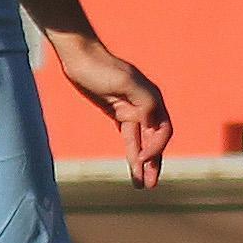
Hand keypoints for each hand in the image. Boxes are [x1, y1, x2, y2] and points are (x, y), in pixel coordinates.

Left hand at [47, 31, 172, 186]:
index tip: (142, 160)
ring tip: (142, 184)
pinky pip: (130, 136)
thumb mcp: (124, 82)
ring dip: (142, 162)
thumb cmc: (101, 68)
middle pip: (155, 141)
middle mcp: (147, 106)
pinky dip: (132, 151)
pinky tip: (133, 165)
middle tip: (150, 185)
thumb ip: (143, 101)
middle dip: (153, 163)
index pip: (163, 130)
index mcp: (152, 99)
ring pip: (142, 142)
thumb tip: (151, 121)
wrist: (79, 57)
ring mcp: (132, 110)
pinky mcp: (118, 112)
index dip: (156, 148)